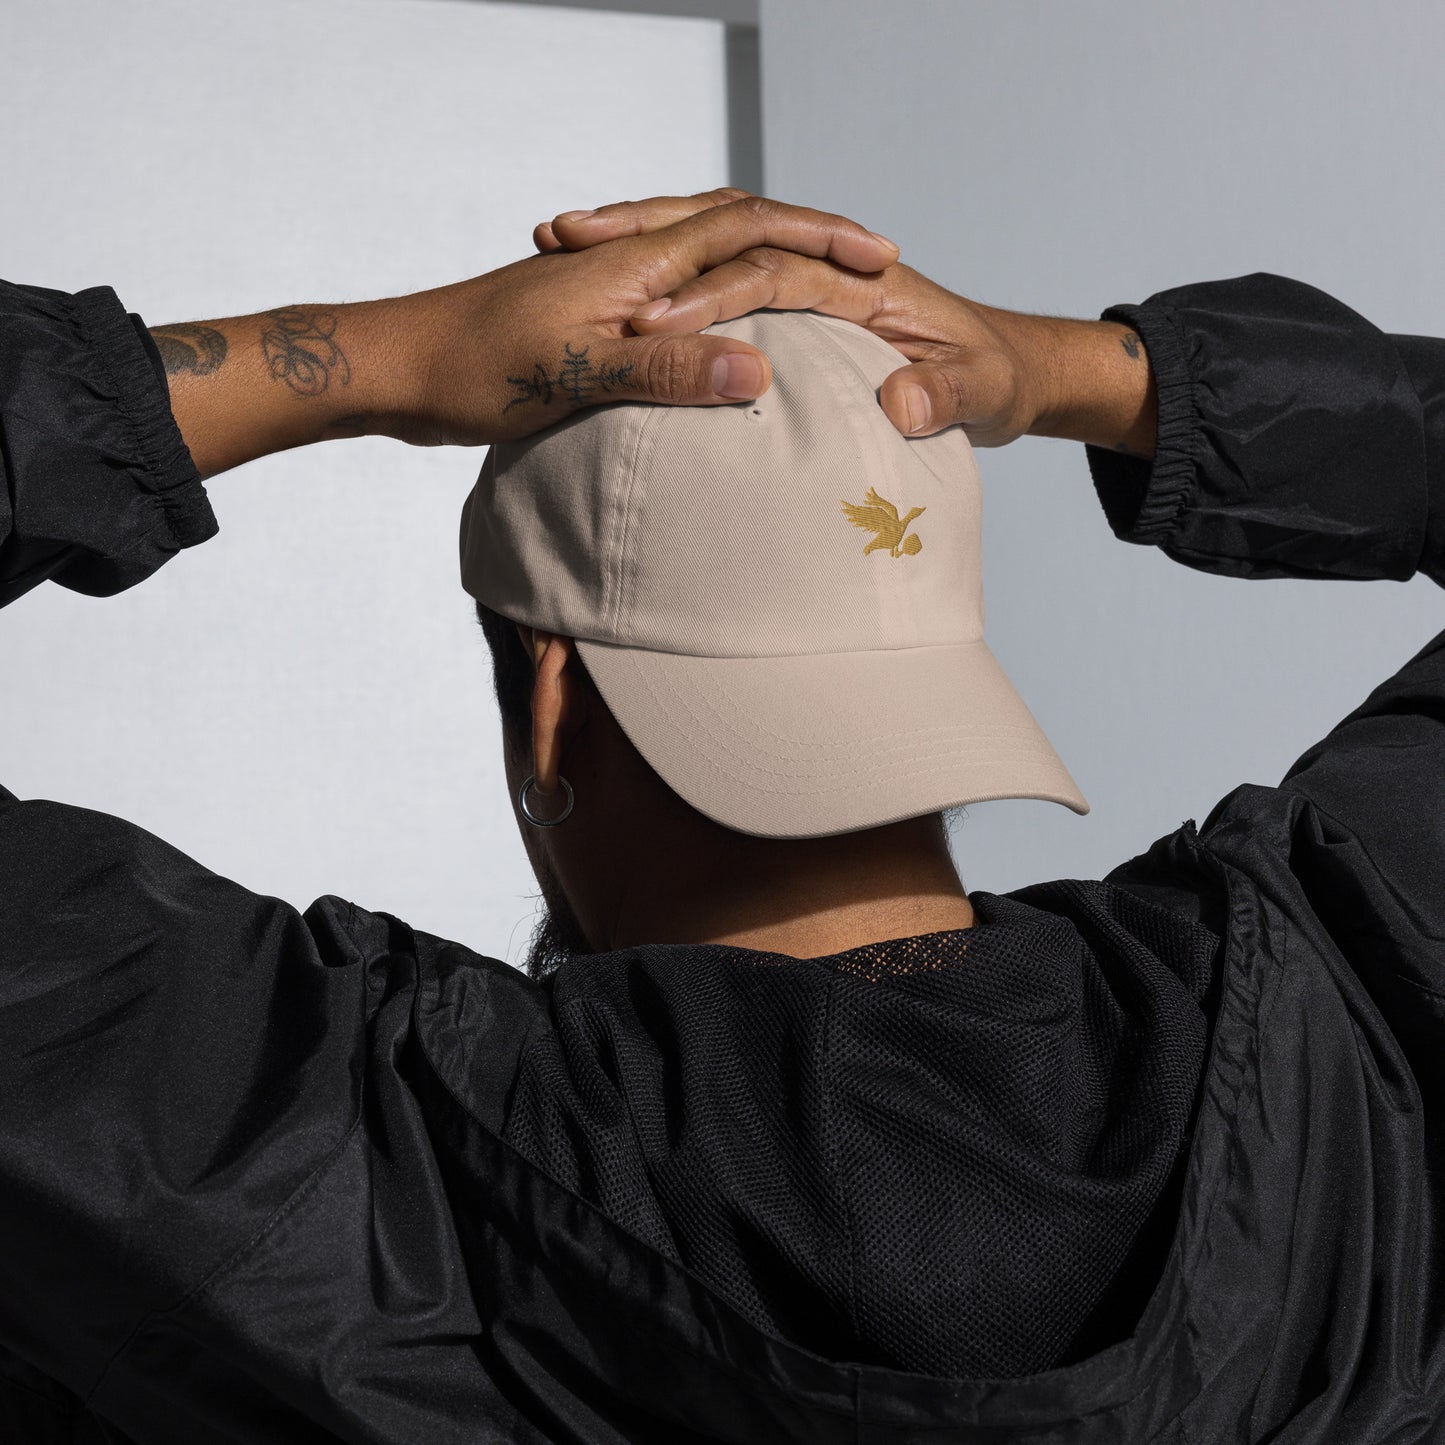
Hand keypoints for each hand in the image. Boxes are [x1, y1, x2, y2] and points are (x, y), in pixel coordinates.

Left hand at [157, 191, 899, 475]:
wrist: (395, 367)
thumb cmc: (473, 371)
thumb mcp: (574, 377)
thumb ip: (666, 373)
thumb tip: (758, 372)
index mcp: (636, 266)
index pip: (749, 228)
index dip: (820, 239)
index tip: (881, 258)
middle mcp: (627, 262)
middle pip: (735, 223)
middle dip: (807, 236)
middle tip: (868, 259)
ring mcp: (605, 284)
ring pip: (703, 252)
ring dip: (763, 255)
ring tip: (814, 277)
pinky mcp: (587, 315)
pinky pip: (674, 291)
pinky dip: (715, 294)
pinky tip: (719, 328)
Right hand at [537, 191, 1155, 454]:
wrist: (1020, 370)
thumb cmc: (1001, 379)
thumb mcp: (984, 394)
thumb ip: (946, 396)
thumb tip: (900, 400)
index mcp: (868, 285)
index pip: (772, 273)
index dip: (709, 295)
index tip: (648, 322)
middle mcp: (831, 274)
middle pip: (723, 238)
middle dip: (646, 239)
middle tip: (565, 239)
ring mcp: (811, 289)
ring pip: (711, 250)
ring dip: (640, 244)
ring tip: (564, 243)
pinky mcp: (800, 311)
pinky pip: (721, 283)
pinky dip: (665, 281)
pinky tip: (611, 299)